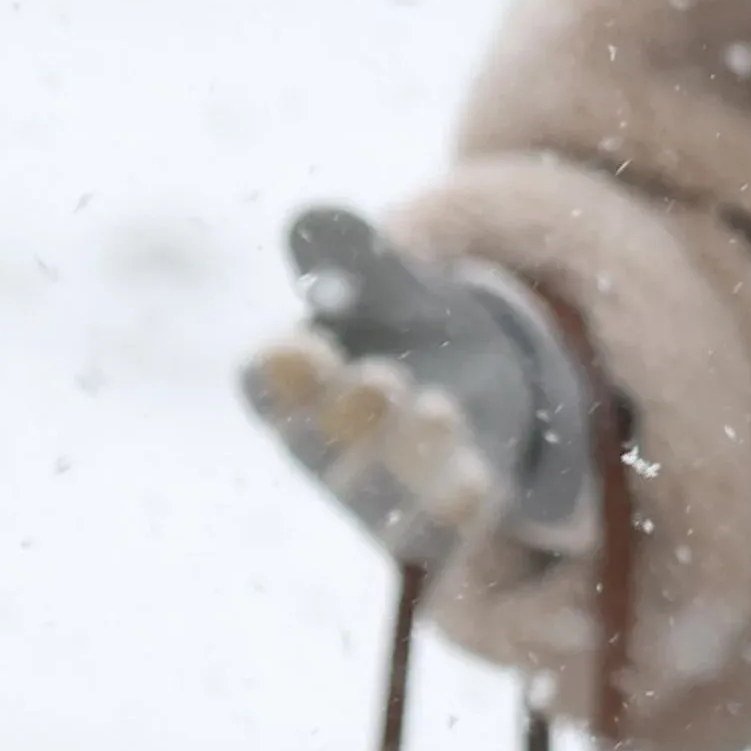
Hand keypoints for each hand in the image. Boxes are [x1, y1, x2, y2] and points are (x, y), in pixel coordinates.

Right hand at [245, 207, 595, 563]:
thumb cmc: (409, 326)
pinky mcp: (438, 527)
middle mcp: (324, 453)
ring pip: (381, 496)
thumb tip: (315, 214)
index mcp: (293, 394)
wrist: (483, 378)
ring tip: (439, 407)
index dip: (279, 376)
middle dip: (348, 417)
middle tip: (380, 377)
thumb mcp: (395, 287)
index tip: (299, 346)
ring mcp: (380, 497)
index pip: (266, 390)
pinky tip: (479, 481)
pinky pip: (439, 536)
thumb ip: (357, 258)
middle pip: (320, 448)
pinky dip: (455, 514)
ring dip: (405, 460)